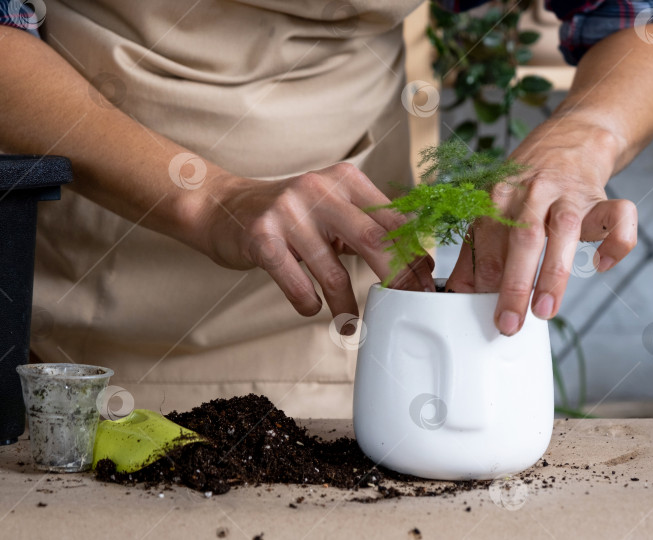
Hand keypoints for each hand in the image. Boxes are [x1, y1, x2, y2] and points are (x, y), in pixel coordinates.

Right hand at [200, 163, 434, 318]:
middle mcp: (319, 190)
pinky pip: (297, 285)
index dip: (414, 256)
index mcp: (345, 179)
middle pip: (375, 241)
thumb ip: (369, 224)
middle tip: (404, 305)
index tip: (424, 283)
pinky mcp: (261, 238)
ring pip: (334, 273)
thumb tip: (416, 261)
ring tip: (351, 325)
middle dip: (397, 280)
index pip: (393, 221)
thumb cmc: (291, 214)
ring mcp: (288, 213)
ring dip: (347, 308)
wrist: (223, 206)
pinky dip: (309, 304)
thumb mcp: (333, 204)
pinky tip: (313, 308)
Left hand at [446, 121, 637, 334]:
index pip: (486, 241)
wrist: (570, 139)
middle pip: (521, 238)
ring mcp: (569, 194)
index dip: (480, 279)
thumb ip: (479, 248)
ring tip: (545, 310)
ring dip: (553, 273)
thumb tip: (459, 293)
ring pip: (563, 231)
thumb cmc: (527, 185)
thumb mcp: (495, 206)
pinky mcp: (600, 197)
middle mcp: (533, 192)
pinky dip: (616, 242)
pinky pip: (618, 216)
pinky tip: (602, 265)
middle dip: (512, 284)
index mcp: (499, 196)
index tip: (476, 312)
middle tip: (508, 323)